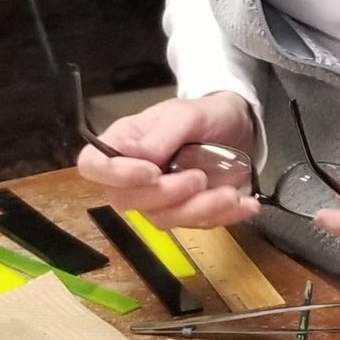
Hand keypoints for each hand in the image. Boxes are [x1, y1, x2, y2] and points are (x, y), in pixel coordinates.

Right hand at [74, 92, 260, 229]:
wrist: (237, 125)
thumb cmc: (204, 114)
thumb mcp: (185, 115)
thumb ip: (160, 136)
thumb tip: (134, 156)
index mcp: (124, 143)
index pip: (94, 166)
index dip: (115, 175)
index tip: (151, 172)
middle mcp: (134, 176)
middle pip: (126, 200)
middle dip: (166, 195)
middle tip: (198, 178)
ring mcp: (160, 198)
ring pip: (163, 219)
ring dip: (198, 211)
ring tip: (229, 194)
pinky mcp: (188, 211)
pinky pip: (197, 225)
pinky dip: (224, 217)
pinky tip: (245, 205)